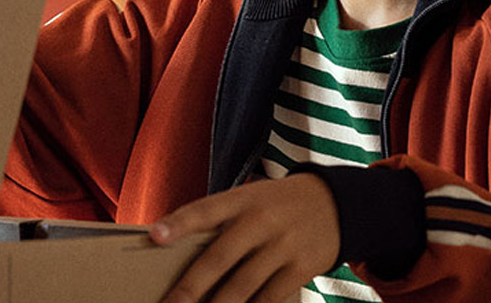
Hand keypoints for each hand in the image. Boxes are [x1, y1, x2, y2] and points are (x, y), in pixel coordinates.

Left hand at [150, 173, 340, 302]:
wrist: (335, 203)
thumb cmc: (277, 204)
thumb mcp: (252, 199)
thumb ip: (222, 222)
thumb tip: (182, 259)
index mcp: (243, 199)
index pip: (206, 209)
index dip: (180, 222)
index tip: (155, 235)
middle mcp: (262, 220)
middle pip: (219, 257)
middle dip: (189, 288)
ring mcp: (283, 245)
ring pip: (241, 287)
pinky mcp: (300, 268)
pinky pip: (268, 300)